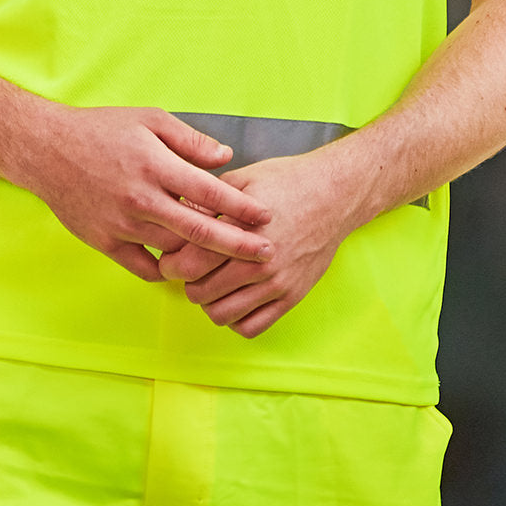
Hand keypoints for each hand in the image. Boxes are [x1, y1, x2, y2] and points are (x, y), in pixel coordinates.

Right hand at [19, 105, 273, 283]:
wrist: (46, 149)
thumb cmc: (102, 129)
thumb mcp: (150, 119)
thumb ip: (190, 140)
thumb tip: (226, 157)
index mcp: (156, 166)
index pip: (210, 193)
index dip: (242, 208)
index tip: (267, 217)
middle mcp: (141, 199)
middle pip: (200, 231)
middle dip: (239, 245)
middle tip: (268, 254)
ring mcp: (122, 225)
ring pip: (174, 251)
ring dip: (203, 258)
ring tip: (229, 261)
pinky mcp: (105, 242)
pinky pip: (143, 268)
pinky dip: (165, 270)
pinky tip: (181, 265)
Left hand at [158, 148, 351, 337]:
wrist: (334, 195)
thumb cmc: (287, 181)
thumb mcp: (242, 179)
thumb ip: (207, 199)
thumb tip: (177, 215)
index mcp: (241, 230)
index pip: (190, 263)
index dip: (171, 264)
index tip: (171, 258)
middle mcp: (258, 262)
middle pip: (201, 292)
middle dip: (188, 282)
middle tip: (191, 269)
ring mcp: (276, 283)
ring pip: (222, 314)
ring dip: (209, 303)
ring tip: (212, 284)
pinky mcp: (291, 296)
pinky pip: (252, 327)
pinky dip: (236, 319)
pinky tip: (235, 298)